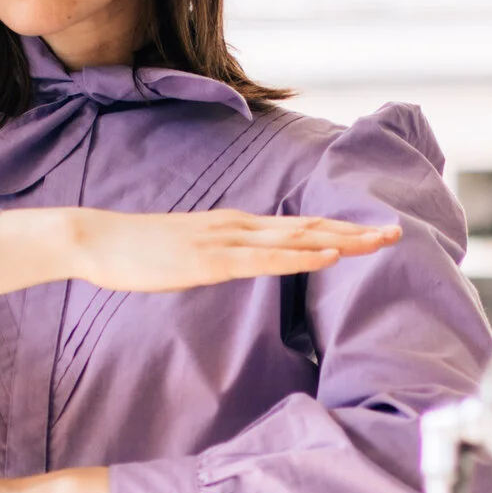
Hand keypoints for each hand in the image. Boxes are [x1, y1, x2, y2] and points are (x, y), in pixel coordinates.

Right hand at [0, 207, 399, 295]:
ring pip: (296, 240)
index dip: (338, 229)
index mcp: (234, 225)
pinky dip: (301, 257)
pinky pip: (264, 260)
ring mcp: (225, 241)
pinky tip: (328, 258)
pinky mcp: (210, 260)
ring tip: (377, 242)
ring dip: (341, 241)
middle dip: (354, 232)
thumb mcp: (187, 253)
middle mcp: (238, 226)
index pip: (297, 227)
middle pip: (308, 228)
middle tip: (396, 233)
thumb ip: (217, 256)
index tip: (373, 234)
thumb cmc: (136, 251)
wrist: (95, 239)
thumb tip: (239, 267)